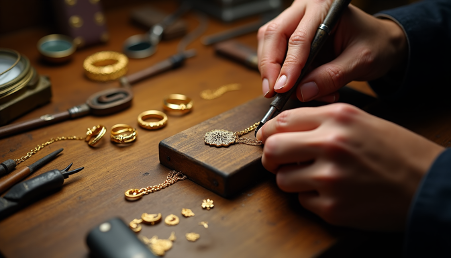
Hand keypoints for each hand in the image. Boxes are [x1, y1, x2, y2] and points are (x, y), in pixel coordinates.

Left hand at [256, 104, 443, 230]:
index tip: (267, 139)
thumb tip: (281, 129)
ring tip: (313, 178)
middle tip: (278, 162)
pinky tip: (332, 193)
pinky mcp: (334, 208)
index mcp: (337, 118)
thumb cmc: (394, 151)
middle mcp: (331, 145)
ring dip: (292, 180)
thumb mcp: (360, 121)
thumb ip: (321, 121)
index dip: (268, 132)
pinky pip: (302, 201)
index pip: (282, 121)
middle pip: (273, 150)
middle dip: (270, 158)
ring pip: (283, 180)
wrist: (427, 185)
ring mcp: (331, 178)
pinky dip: (311, 198)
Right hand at [258, 4, 407, 102]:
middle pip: (274, 34)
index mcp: (326, 8)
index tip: (283, 88)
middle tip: (272, 92)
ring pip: (268, 41)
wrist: (380, 43)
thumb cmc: (375, 45)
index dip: (289, 66)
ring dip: (269, 69)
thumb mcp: (361, 62)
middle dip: (270, 66)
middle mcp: (306, 8)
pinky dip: (277, 71)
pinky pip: (274, 50)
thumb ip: (332, 76)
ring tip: (278, 91)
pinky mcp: (291, 33)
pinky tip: (290, 86)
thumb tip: (303, 92)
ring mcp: (296, 19)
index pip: (299, 38)